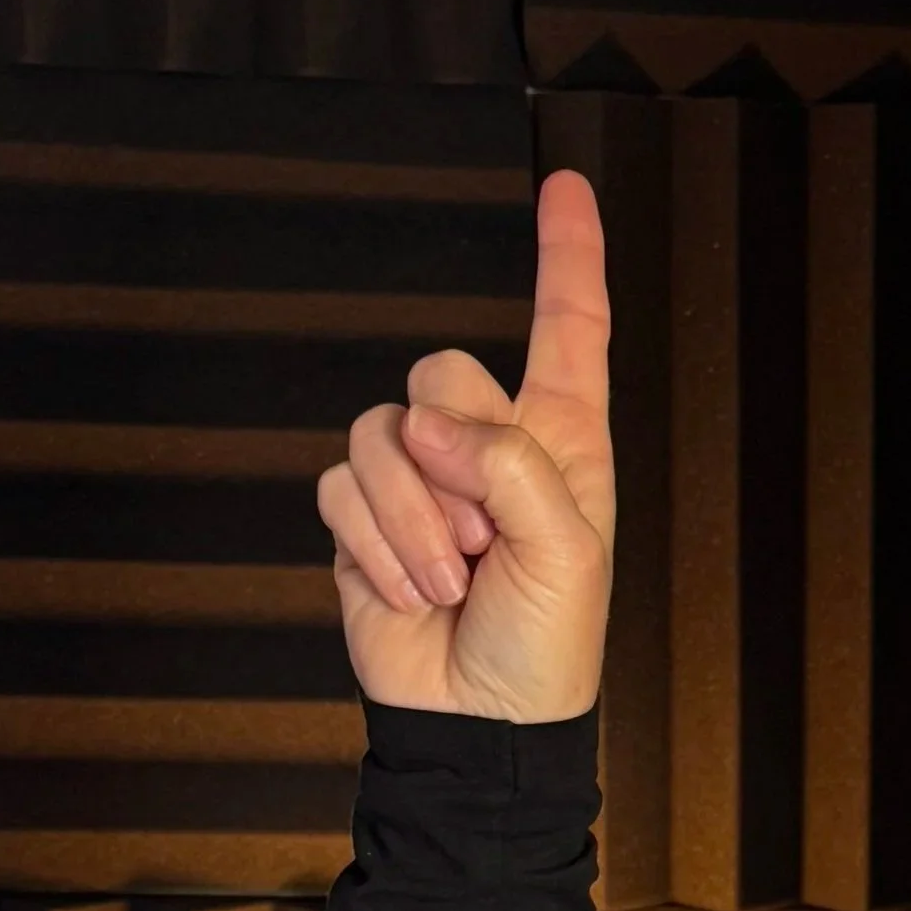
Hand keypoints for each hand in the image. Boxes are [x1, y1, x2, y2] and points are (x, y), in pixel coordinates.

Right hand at [316, 167, 613, 720]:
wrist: (481, 724)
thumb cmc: (548, 647)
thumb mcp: (567, 552)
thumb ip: (511, 465)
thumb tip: (428, 426)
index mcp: (562, 440)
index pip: (568, 328)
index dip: (567, 256)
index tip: (565, 186)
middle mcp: (489, 445)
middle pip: (439, 371)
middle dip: (456, 460)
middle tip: (486, 538)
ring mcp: (422, 479)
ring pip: (380, 433)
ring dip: (416, 519)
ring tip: (455, 578)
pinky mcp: (364, 518)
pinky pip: (342, 488)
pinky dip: (377, 546)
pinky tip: (414, 591)